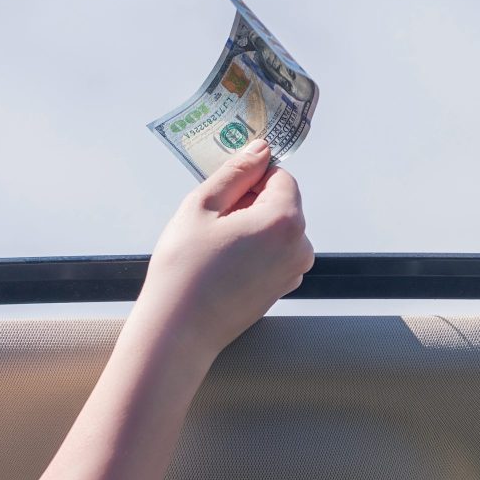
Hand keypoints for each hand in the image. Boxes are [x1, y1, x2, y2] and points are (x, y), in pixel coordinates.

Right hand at [133, 140, 312, 361]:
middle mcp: (300, 246)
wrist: (179, 330)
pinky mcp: (283, 288)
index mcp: (285, 220)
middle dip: (250, 203)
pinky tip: (223, 265)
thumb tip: (260, 148)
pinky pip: (272, 253)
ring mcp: (294, 271)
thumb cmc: (184, 269)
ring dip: (249, 227)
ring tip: (215, 247)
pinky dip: (252, 250)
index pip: (279, 176)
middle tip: (212, 224)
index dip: (249, 178)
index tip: (222, 194)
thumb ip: (236, 171)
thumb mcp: (202, 205)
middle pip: (281, 202)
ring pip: (275, 228)